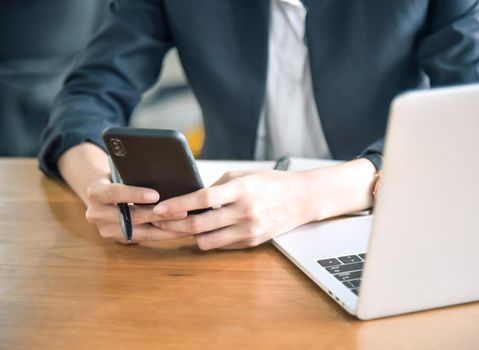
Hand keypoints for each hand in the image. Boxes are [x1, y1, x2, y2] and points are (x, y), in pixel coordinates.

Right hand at [84, 177, 187, 243]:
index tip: (155, 195)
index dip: (134, 194)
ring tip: (186, 224)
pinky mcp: (118, 239)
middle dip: (157, 215)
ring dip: (165, 229)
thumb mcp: (121, 170)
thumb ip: (134, 172)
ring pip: (139, 233)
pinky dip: (162, 235)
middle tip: (181, 211)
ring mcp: (106, 230)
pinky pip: (143, 239)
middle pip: (130, 217)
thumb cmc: (119, 176)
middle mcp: (96, 214)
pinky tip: (179, 231)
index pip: (114, 193)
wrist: (104, 193)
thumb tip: (163, 171)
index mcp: (95, 192)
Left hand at [150, 170, 312, 249]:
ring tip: (182, 226)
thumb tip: (190, 199)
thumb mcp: (243, 176)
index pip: (203, 199)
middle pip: (200, 224)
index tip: (159, 209)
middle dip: (174, 225)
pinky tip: (204, 231)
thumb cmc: (270, 183)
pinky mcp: (251, 243)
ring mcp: (249, 230)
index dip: (178, 205)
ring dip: (190, 235)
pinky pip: (221, 246)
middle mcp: (245, 212)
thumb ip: (217, 187)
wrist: (301, 200)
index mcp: (241, 190)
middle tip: (158, 223)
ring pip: (207, 241)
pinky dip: (209, 239)